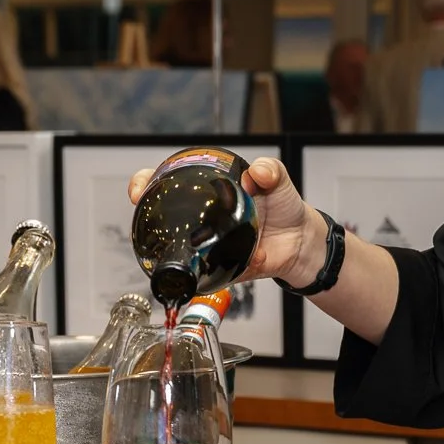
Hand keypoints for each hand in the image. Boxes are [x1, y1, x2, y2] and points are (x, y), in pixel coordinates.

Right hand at [127, 156, 324, 286]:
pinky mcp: (218, 267)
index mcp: (209, 191)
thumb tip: (258, 171)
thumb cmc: (284, 207)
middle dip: (145, 212)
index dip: (147, 182)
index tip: (142, 186)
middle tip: (142, 206)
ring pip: (177, 248)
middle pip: (162, 215)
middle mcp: (202, 217)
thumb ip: (270, 170)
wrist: (301, 241)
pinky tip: (213, 264)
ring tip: (179, 240)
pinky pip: (205, 273)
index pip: (169, 182)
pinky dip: (204, 273)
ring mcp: (207, 243)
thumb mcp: (277, 179)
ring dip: (170, 247)